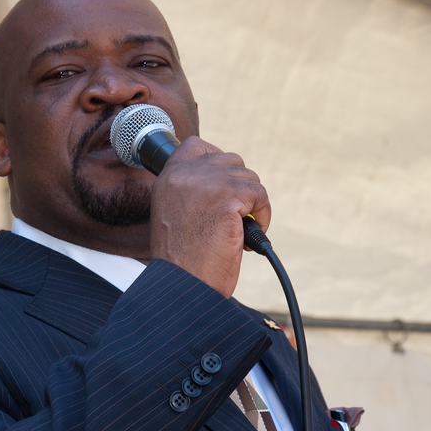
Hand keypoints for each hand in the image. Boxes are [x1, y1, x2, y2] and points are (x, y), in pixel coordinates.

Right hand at [149, 136, 270, 298]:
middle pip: (230, 160)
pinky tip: (248, 235)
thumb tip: (227, 178)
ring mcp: (205, 183)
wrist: (183, 285)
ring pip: (249, 177)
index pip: (194, 145)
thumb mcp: (177, 215)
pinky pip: (260, 194)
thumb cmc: (182, 261)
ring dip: (252, 203)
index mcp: (167, 179)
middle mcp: (183, 175)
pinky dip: (263, 215)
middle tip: (235, 216)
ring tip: (240, 229)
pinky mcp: (227, 196)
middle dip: (240, 187)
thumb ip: (193, 191)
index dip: (217, 159)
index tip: (226, 181)